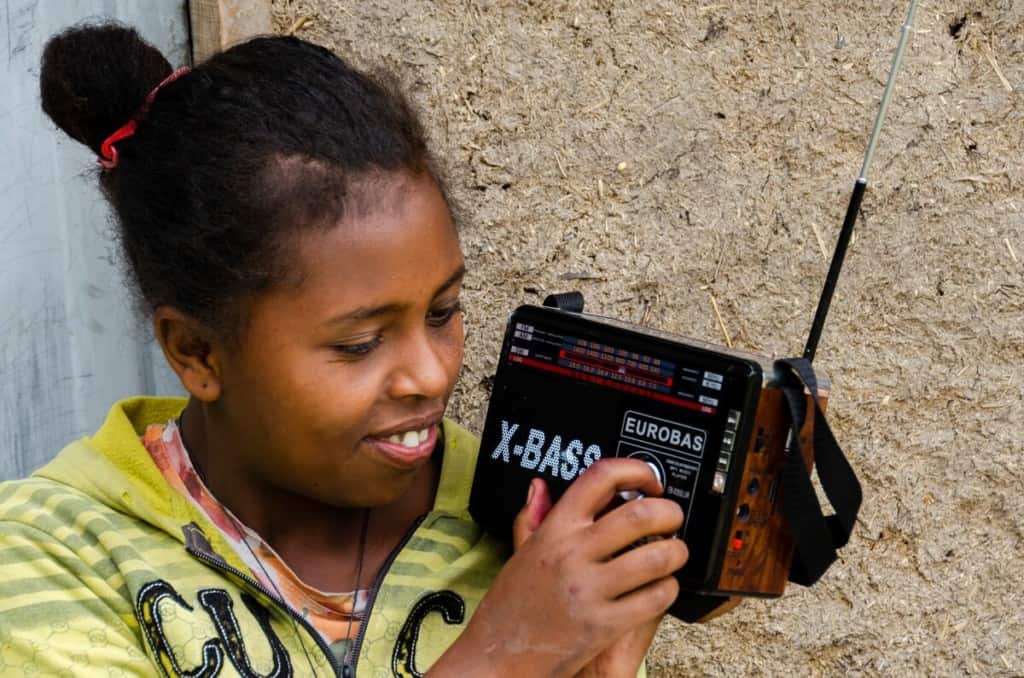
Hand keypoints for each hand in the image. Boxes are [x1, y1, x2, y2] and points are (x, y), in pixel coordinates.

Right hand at [430, 459, 687, 677]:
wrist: (497, 657)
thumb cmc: (510, 608)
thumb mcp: (519, 554)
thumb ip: (532, 517)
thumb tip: (539, 486)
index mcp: (554, 530)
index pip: (600, 478)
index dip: (635, 470)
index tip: (648, 481)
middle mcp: (572, 554)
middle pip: (640, 514)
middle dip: (669, 512)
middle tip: (672, 518)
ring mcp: (589, 590)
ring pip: (656, 556)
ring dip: (676, 552)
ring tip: (673, 553)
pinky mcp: (605, 625)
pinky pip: (655, 598)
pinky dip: (668, 589)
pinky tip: (662, 588)